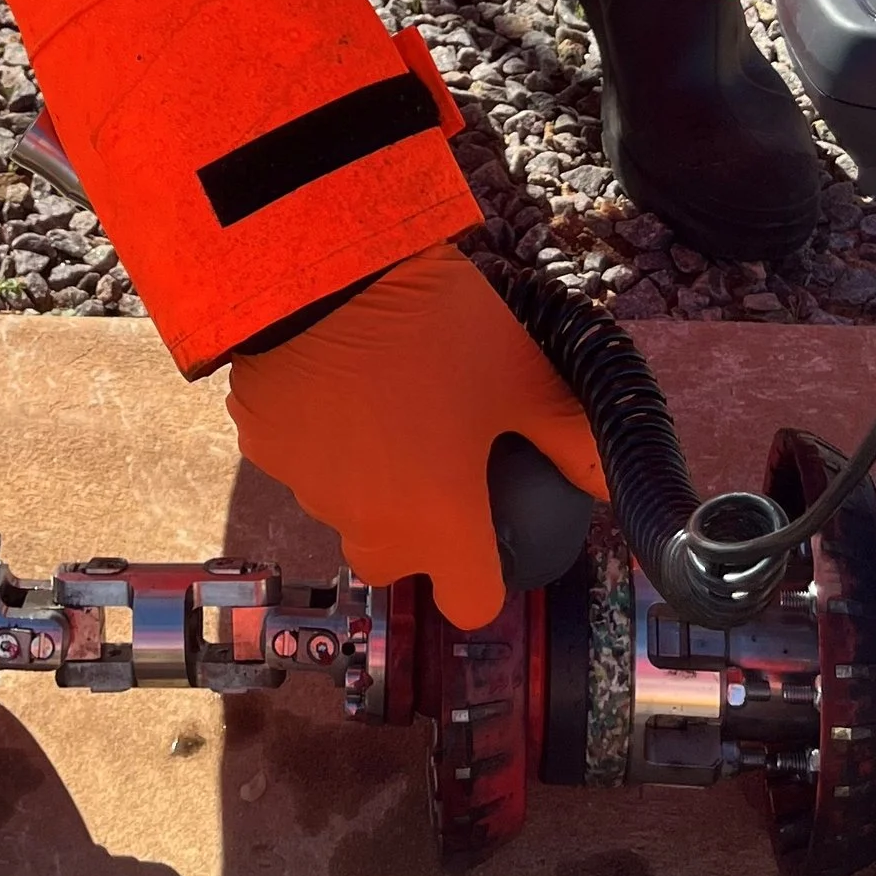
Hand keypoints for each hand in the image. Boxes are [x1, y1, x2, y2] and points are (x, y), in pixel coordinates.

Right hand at [226, 246, 606, 630]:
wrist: (326, 273)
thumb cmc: (435, 331)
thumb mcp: (519, 375)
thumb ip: (568, 437)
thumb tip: (612, 480)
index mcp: (438, 523)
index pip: (469, 602)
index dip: (484, 577)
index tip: (491, 535)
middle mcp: (369, 525)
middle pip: (398, 560)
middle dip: (416, 527)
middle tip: (437, 455)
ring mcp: (308, 488)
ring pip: (345, 506)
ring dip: (365, 476)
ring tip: (385, 400)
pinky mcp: (263, 446)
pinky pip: (300, 458)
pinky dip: (319, 434)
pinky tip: (335, 379)